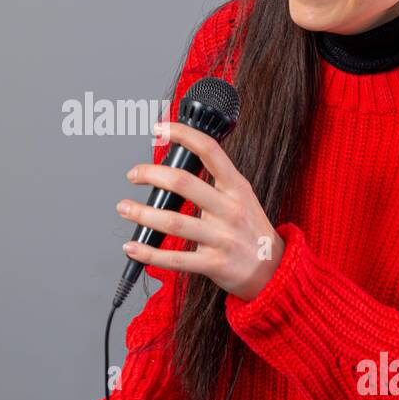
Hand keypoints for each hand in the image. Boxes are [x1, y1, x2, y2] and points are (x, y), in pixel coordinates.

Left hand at [117, 120, 284, 301]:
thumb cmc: (250, 230)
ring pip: (173, 222)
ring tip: (125, 208)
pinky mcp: (213, 264)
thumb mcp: (242, 197)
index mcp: (237, 187)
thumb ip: (216, 181)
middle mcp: (230, 209)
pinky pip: (175, 259)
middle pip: (183, 183)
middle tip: (134, 175)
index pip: (210, 150)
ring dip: (142, 213)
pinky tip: (133, 247)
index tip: (160, 129)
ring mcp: (222, 238)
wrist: (273, 270)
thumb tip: (177, 165)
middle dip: (151, 174)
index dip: (183, 135)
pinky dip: (149, 252)